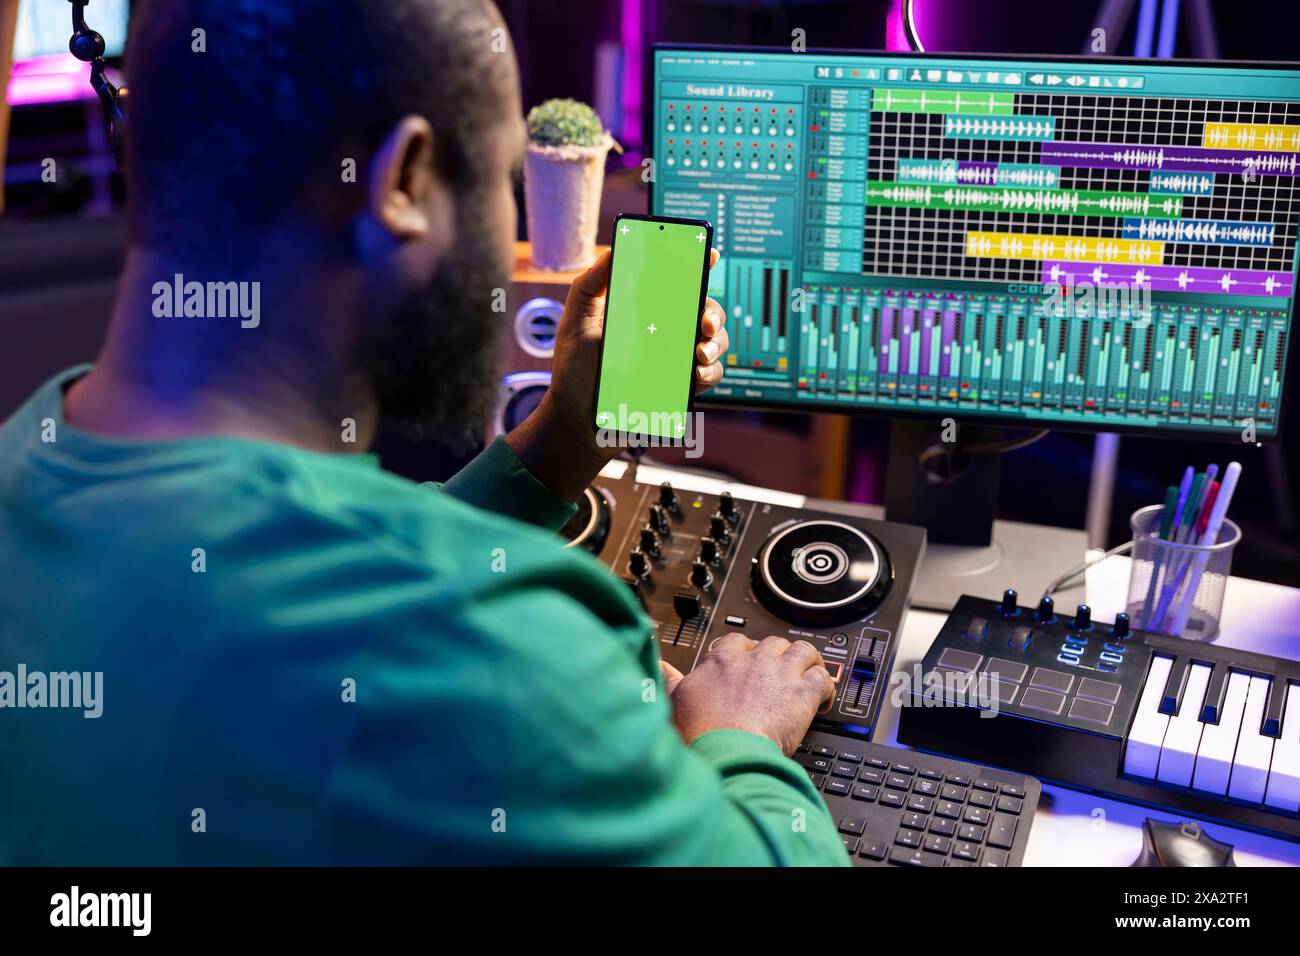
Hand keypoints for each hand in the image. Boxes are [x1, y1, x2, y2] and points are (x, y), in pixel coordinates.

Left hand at [541, 246, 728, 459]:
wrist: (578, 419)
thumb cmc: (574, 371)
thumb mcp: (574, 322)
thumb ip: (589, 285)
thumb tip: (611, 250)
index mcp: (642, 309)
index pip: (673, 281)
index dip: (694, 265)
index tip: (707, 255)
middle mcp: (663, 330)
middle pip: (703, 309)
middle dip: (712, 311)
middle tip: (705, 322)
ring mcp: (675, 358)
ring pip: (714, 340)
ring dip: (716, 343)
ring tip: (700, 353)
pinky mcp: (681, 385)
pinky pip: (710, 373)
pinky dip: (712, 371)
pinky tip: (697, 374)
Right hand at [664, 634, 835, 755]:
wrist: (726, 750)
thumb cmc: (700, 732)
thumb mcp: (674, 700)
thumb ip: (668, 679)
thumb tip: (657, 666)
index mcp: (723, 660)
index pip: (738, 640)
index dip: (746, 650)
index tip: (747, 662)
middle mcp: (754, 660)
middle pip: (774, 642)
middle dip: (778, 655)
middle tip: (779, 673)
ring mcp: (780, 674)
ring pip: (804, 651)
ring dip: (808, 662)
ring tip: (808, 675)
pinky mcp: (803, 694)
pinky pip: (823, 678)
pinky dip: (827, 687)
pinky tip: (823, 701)